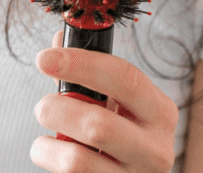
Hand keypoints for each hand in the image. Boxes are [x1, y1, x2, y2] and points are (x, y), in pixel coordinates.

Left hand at [31, 29, 178, 171]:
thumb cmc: (118, 134)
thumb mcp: (114, 102)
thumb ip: (86, 75)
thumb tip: (58, 41)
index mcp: (159, 111)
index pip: (124, 78)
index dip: (81, 64)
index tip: (45, 58)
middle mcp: (156, 147)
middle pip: (98, 125)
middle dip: (57, 109)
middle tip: (43, 106)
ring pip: (77, 160)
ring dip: (47, 144)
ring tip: (45, 139)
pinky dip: (48, 160)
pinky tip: (53, 155)